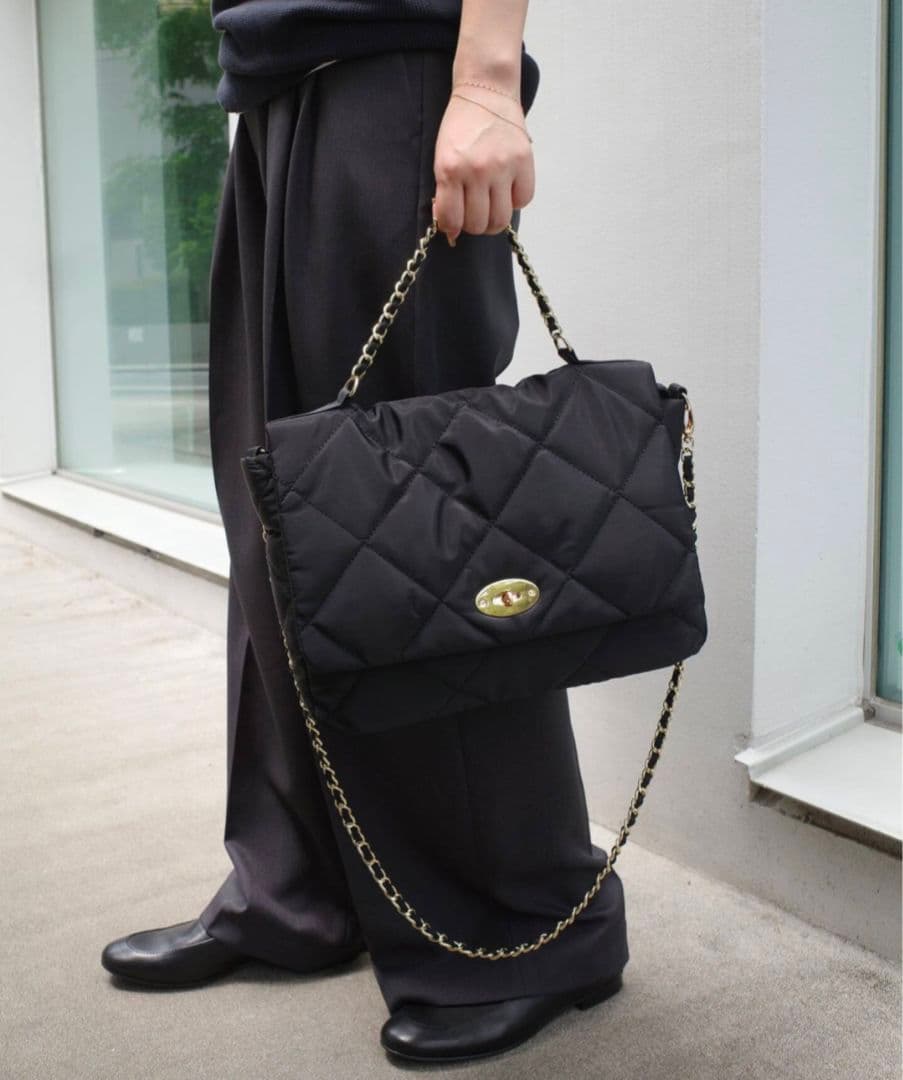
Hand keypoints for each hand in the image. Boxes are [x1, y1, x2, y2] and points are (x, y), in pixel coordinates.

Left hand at [432, 85, 534, 246]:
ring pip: (501, 219)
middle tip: (473, 213)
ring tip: (490, 208)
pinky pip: (523, 200)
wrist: (485, 92)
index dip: (452, 227)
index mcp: (450, 169)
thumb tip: (452, 229)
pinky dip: (514, 202)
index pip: (452, 220)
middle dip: (474, 225)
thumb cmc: (460, 127)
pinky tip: (507, 191)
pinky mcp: (524, 161)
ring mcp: (503, 166)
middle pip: (479, 224)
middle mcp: (477, 170)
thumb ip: (445, 193)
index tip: (454, 222)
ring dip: (494, 221)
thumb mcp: (442, 158)